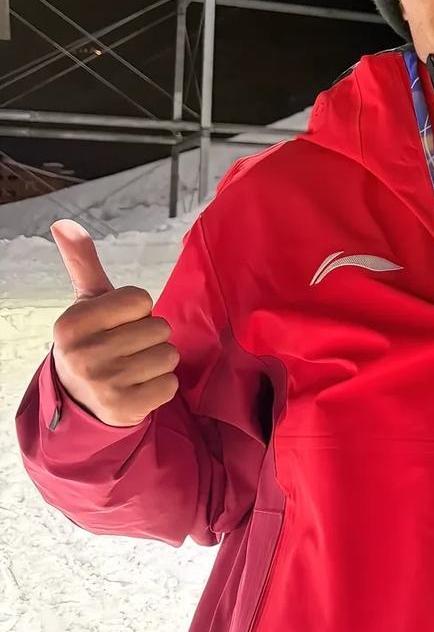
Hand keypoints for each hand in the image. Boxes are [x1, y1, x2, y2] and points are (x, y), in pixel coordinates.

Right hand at [49, 220, 179, 427]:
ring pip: (169, 354)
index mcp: (72, 323)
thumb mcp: (88, 302)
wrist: (82, 399)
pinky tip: (138, 388)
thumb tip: (63, 223)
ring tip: (133, 368)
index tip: (117, 325)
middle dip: (150, 336)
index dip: (137, 311)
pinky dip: (161, 386)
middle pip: (159, 327)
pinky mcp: (125, 408)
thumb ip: (83, 262)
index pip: (141, 299)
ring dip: (158, 361)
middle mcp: (83, 354)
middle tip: (126, 350)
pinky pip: (171, 384)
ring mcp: (104, 384)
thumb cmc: (94, 340)